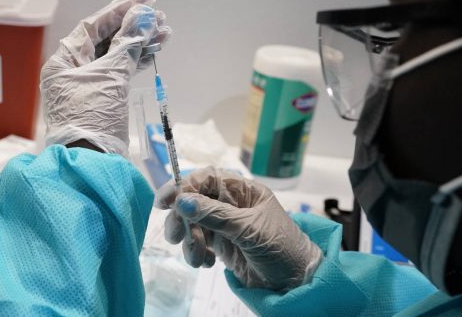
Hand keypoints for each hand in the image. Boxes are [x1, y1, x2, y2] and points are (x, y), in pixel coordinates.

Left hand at [41, 0, 171, 155]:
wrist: (92, 163)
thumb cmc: (93, 117)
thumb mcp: (111, 77)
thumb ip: (128, 44)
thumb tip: (143, 16)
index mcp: (64, 62)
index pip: (92, 27)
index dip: (119, 10)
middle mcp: (72, 71)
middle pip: (105, 40)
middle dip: (133, 27)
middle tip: (159, 17)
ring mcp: (88, 86)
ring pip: (115, 56)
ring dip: (139, 43)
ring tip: (164, 33)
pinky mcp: (102, 99)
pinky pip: (119, 72)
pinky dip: (136, 62)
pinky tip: (154, 51)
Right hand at [155, 167, 322, 291]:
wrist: (295, 283)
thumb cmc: (281, 248)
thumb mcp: (248, 229)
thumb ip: (215, 215)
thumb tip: (183, 201)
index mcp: (242, 191)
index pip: (207, 179)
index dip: (184, 186)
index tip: (165, 201)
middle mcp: (231, 204)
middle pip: (194, 201)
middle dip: (182, 219)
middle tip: (176, 237)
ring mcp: (225, 225)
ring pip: (193, 224)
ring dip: (190, 241)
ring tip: (199, 258)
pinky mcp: (222, 245)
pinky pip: (198, 243)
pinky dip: (197, 253)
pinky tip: (208, 263)